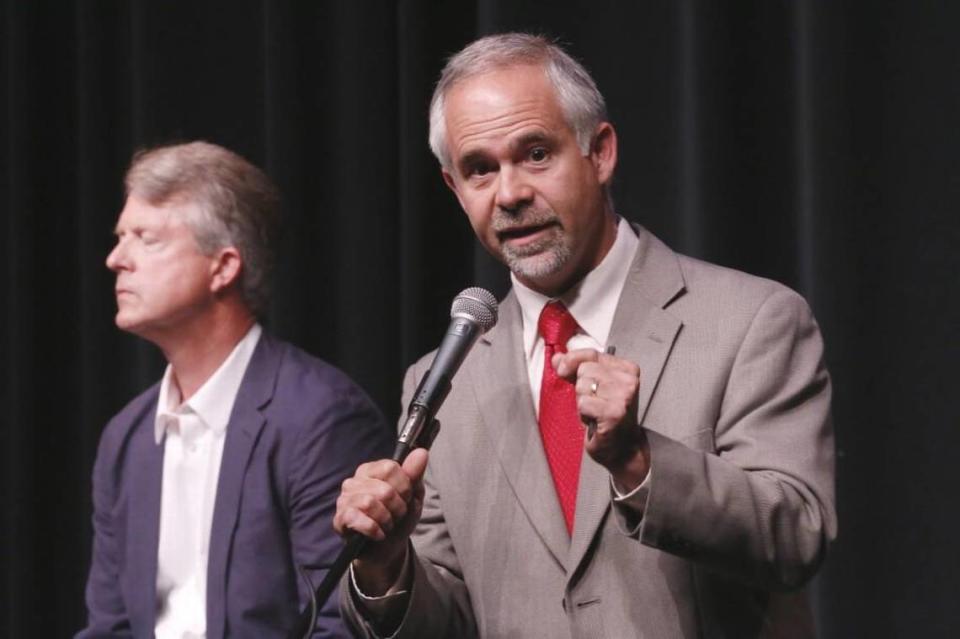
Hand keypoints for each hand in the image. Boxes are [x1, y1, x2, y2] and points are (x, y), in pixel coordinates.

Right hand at [333, 448, 428, 594]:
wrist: (387, 549)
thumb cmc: (398, 519)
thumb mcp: (412, 496)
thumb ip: (414, 474)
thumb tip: (421, 453)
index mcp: (371, 470)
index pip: (391, 468)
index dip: (404, 486)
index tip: (405, 497)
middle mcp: (354, 481)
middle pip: (384, 488)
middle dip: (397, 507)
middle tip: (396, 515)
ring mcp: (344, 500)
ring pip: (370, 503)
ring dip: (386, 519)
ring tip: (386, 524)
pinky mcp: (340, 519)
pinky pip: (358, 518)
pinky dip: (374, 529)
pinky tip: (377, 533)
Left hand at [553, 348, 649, 490]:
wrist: (622, 448)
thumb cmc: (606, 416)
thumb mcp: (591, 386)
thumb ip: (574, 369)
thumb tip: (556, 358)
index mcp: (627, 368)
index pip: (591, 354)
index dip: (571, 361)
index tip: (562, 370)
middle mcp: (629, 380)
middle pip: (584, 370)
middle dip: (581, 388)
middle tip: (595, 403)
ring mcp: (623, 396)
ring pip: (582, 386)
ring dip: (583, 402)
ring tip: (596, 412)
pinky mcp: (614, 413)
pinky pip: (583, 404)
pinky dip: (584, 415)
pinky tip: (596, 421)